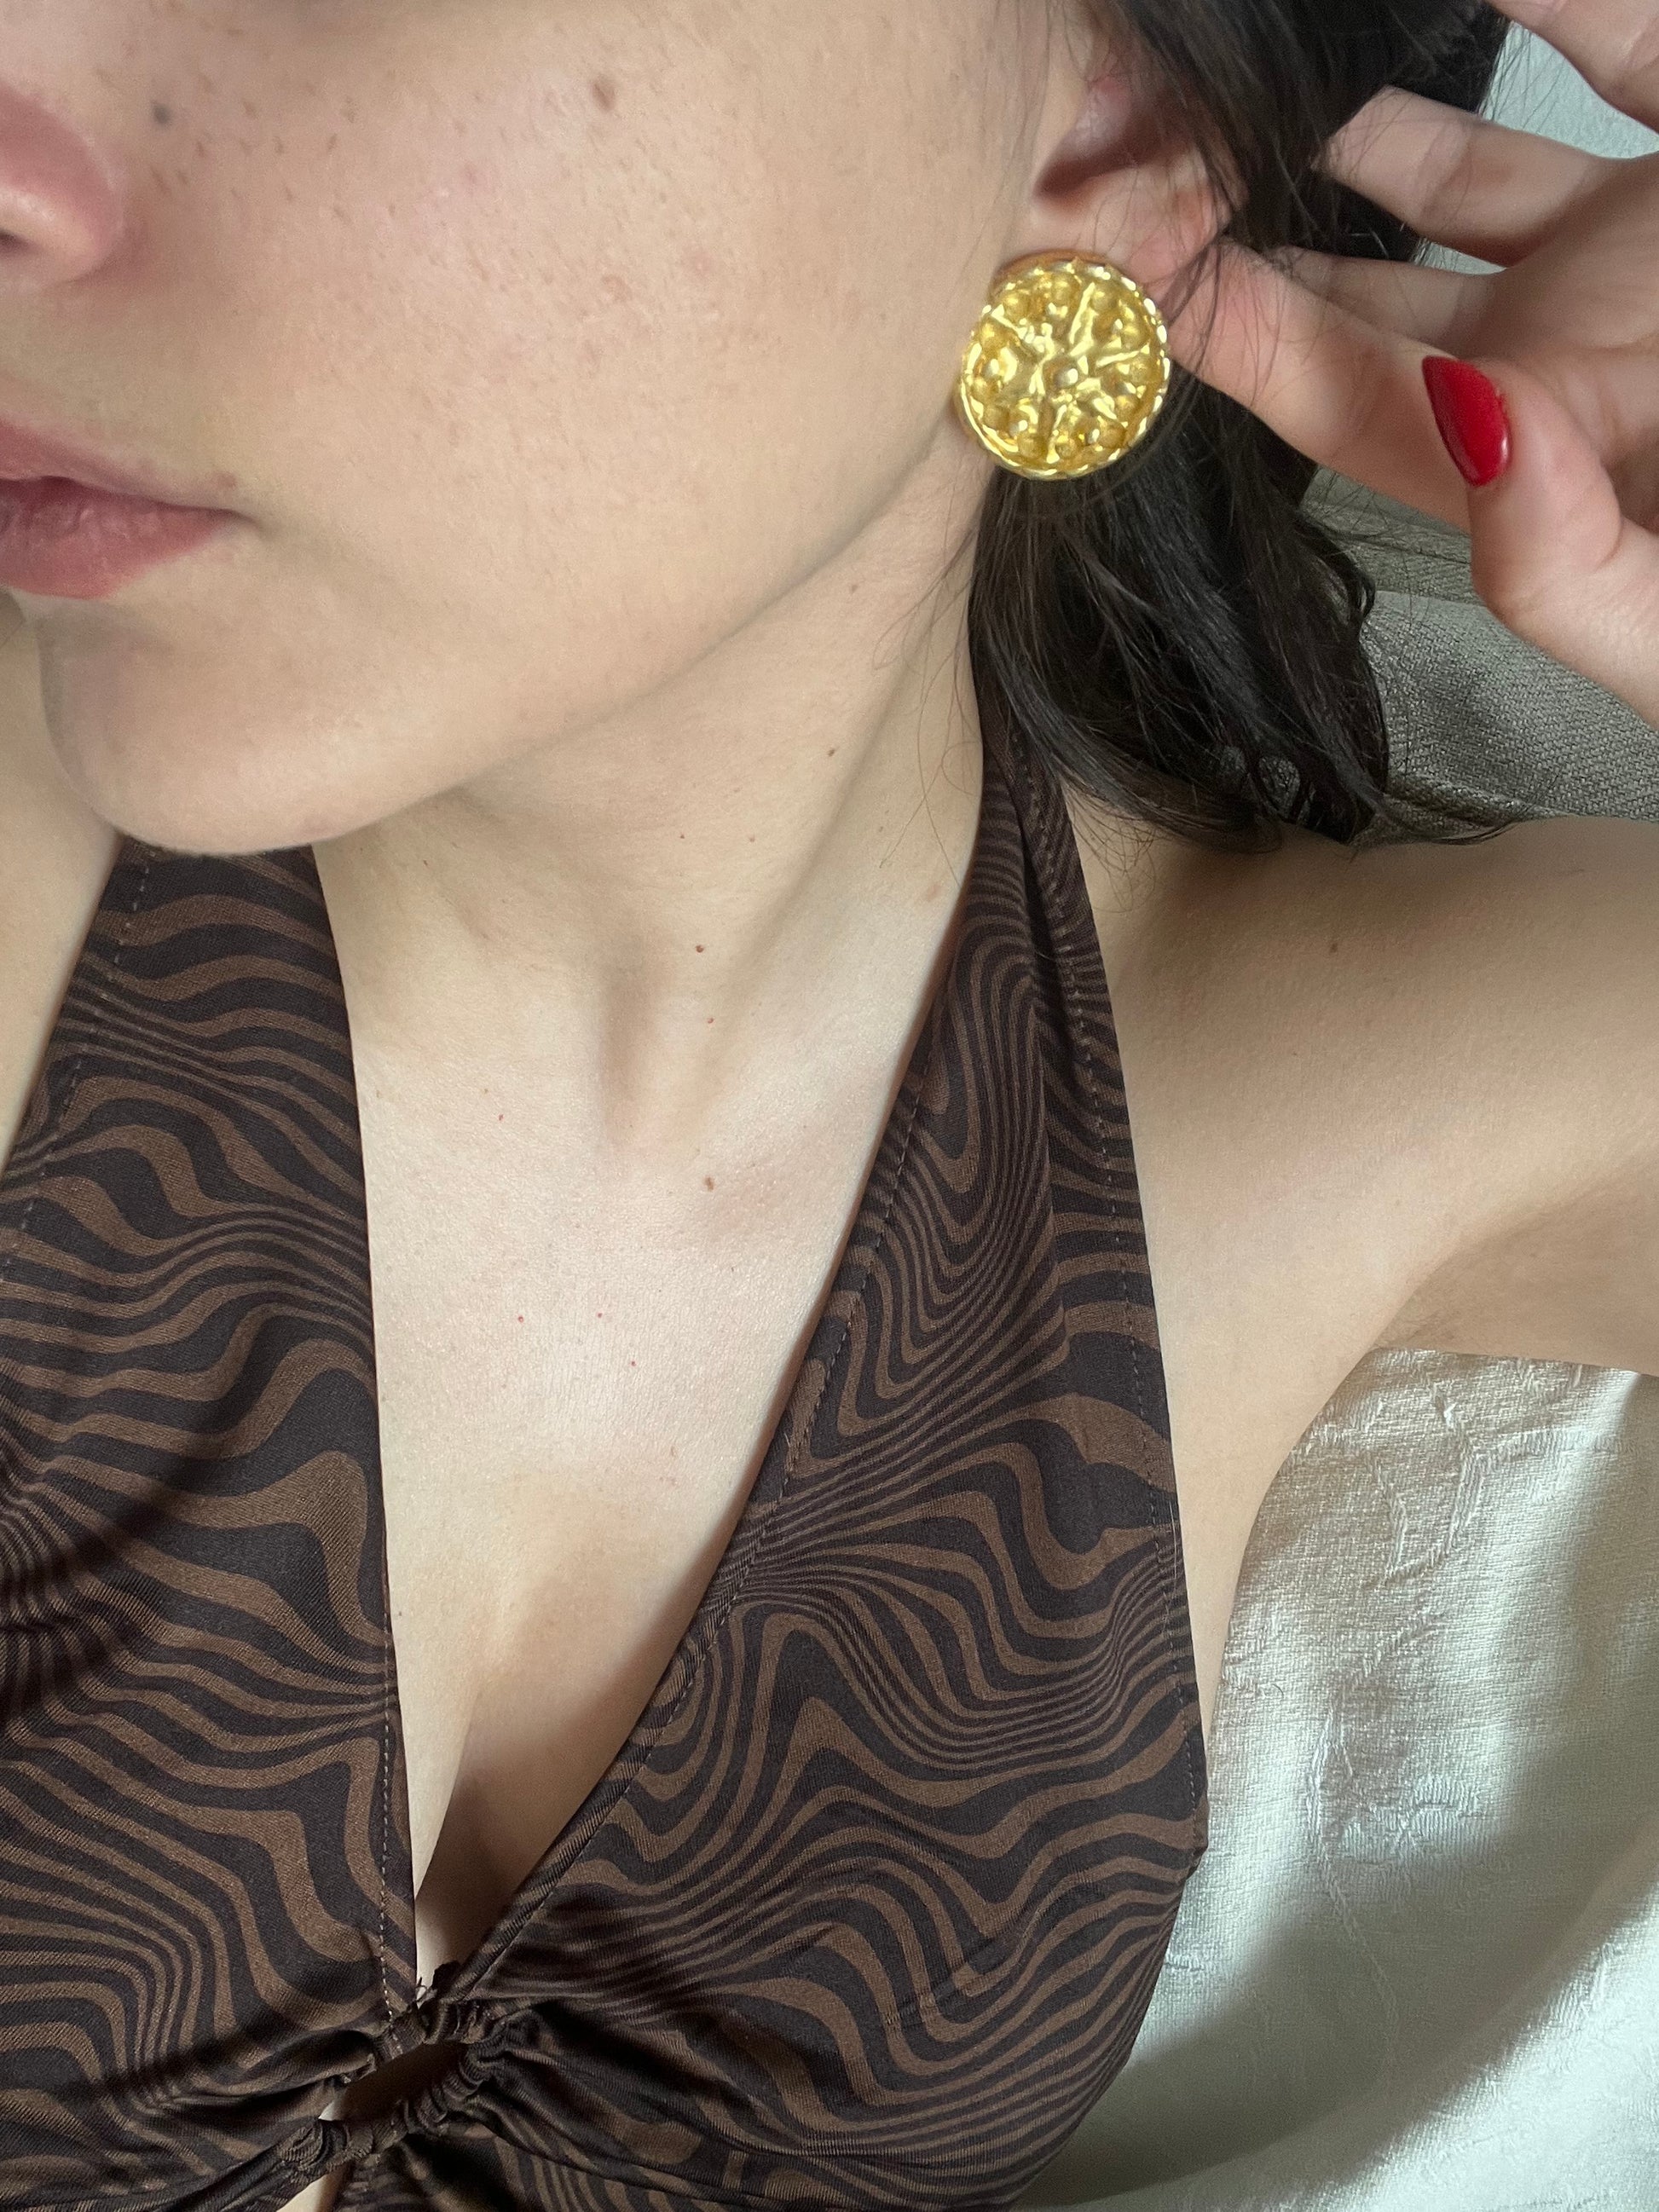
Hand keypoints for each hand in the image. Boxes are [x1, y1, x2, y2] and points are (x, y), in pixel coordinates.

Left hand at [1150, 0, 1658, 728]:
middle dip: (1256, 215)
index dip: (1226, 328)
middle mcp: (1565, 353)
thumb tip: (1465, 419)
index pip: (1336, 396)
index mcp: (1530, 468)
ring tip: (1258, 62)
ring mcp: (1641, 249)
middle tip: (1136, 135)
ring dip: (1364, 107)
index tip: (1114, 252)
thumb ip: (1555, 558)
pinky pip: (1633, 45)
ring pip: (1468, 154)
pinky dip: (1556, 7)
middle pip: (1369, 276)